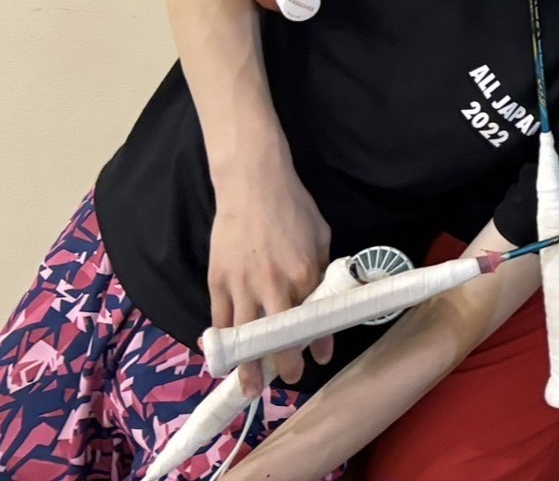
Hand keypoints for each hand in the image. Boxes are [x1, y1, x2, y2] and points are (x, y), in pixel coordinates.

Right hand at [208, 154, 331, 392]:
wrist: (253, 185)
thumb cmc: (293, 208)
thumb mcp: (321, 237)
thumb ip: (322, 272)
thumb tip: (327, 301)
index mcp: (304, 273)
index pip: (313, 319)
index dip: (319, 343)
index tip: (321, 358)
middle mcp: (273, 285)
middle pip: (277, 338)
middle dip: (283, 365)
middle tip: (287, 379)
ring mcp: (241, 285)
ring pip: (243, 338)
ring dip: (247, 367)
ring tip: (250, 388)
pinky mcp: (217, 282)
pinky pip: (219, 321)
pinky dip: (221, 342)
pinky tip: (224, 358)